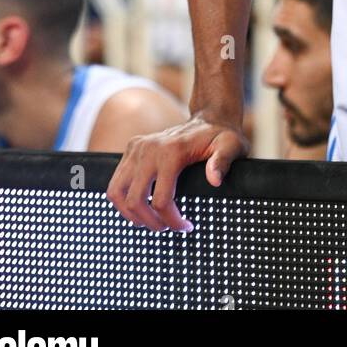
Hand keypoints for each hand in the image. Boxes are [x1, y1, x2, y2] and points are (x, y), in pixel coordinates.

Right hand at [106, 112, 248, 230]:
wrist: (208, 118)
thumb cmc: (220, 136)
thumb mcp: (230, 146)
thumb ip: (223, 161)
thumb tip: (214, 180)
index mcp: (171, 151)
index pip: (161, 200)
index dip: (172, 221)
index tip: (186, 227)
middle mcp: (149, 148)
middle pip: (135, 200)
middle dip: (151, 222)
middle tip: (168, 227)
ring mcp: (137, 147)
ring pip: (117, 193)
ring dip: (131, 215)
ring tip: (152, 221)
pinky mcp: (132, 149)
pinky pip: (116, 182)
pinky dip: (123, 200)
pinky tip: (141, 207)